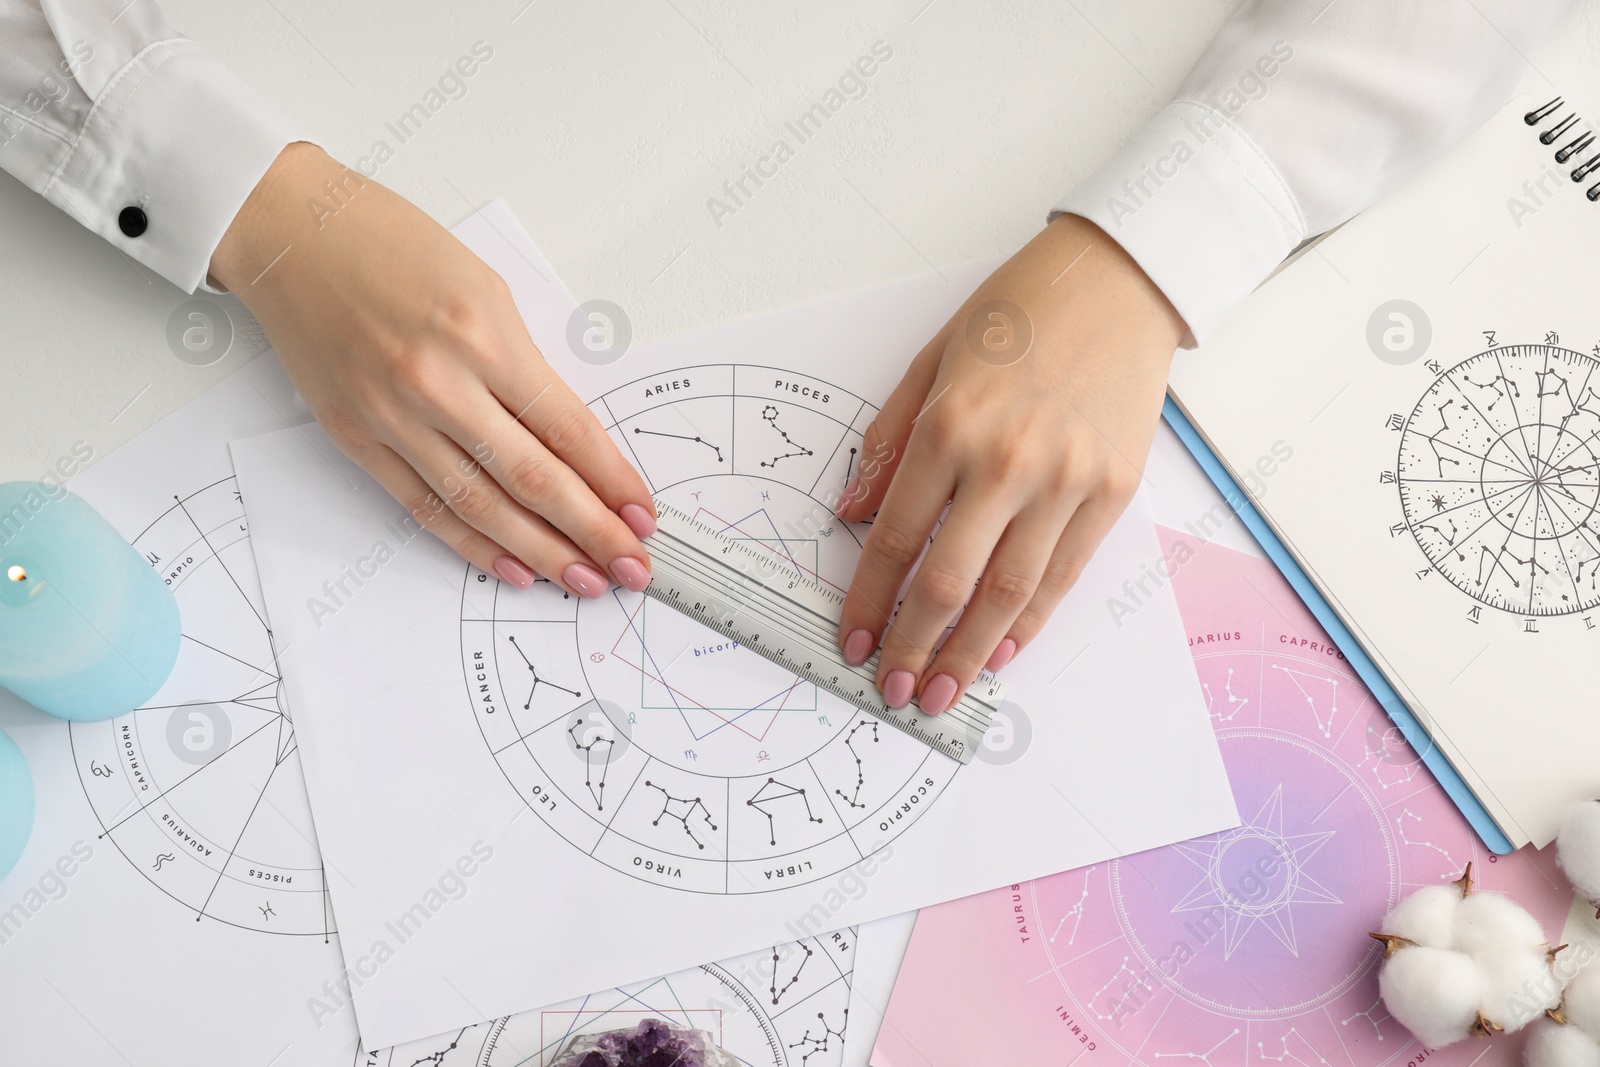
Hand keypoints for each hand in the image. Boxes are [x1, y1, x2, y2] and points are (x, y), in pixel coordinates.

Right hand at [209, 143, 655, 597]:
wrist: (291, 234)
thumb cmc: (390, 245)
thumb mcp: (485, 288)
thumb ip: (523, 364)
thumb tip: (567, 437)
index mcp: (482, 336)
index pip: (566, 428)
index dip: (612, 481)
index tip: (643, 514)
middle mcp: (438, 383)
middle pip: (532, 478)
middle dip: (591, 530)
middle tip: (630, 565)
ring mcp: (392, 417)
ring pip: (481, 505)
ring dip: (541, 552)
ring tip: (584, 580)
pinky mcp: (356, 438)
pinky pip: (424, 506)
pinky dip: (472, 544)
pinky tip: (515, 570)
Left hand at [834, 213, 1185, 713]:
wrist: (1119, 282)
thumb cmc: (1016, 315)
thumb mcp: (930, 362)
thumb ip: (886, 447)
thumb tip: (848, 518)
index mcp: (949, 426)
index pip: (894, 539)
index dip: (868, 601)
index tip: (852, 642)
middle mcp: (1006, 461)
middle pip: (948, 583)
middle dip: (914, 648)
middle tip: (893, 692)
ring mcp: (1066, 481)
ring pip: (1011, 595)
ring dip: (971, 655)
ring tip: (943, 695)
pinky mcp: (1113, 492)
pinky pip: (1063, 576)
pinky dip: (1030, 623)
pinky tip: (1002, 652)